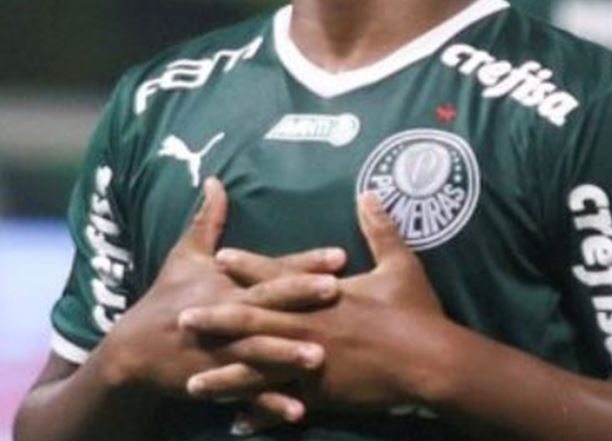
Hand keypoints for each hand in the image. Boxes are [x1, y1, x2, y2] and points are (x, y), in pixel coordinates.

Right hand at [95, 178, 344, 424]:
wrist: (131, 351)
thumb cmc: (165, 297)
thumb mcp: (184, 255)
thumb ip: (207, 219)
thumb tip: (216, 179)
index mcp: (226, 285)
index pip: (271, 270)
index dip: (303, 263)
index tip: (337, 256)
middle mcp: (226, 316)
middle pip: (268, 306)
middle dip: (300, 298)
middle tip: (336, 291)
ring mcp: (221, 351)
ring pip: (259, 353)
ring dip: (287, 355)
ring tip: (319, 357)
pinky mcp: (217, 382)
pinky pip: (247, 394)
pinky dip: (269, 404)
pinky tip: (298, 410)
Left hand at [181, 192, 447, 415]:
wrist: (429, 363)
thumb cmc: (416, 313)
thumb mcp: (400, 264)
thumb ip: (379, 228)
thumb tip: (367, 192)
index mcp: (323, 296)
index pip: (277, 278)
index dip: (247, 267)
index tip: (218, 258)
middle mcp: (308, 329)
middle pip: (253, 323)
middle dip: (215, 320)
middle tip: (182, 318)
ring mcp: (310, 365)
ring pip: (258, 372)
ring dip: (224, 377)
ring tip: (193, 383)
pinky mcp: (321, 396)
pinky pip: (281, 407)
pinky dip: (258, 416)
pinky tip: (235, 425)